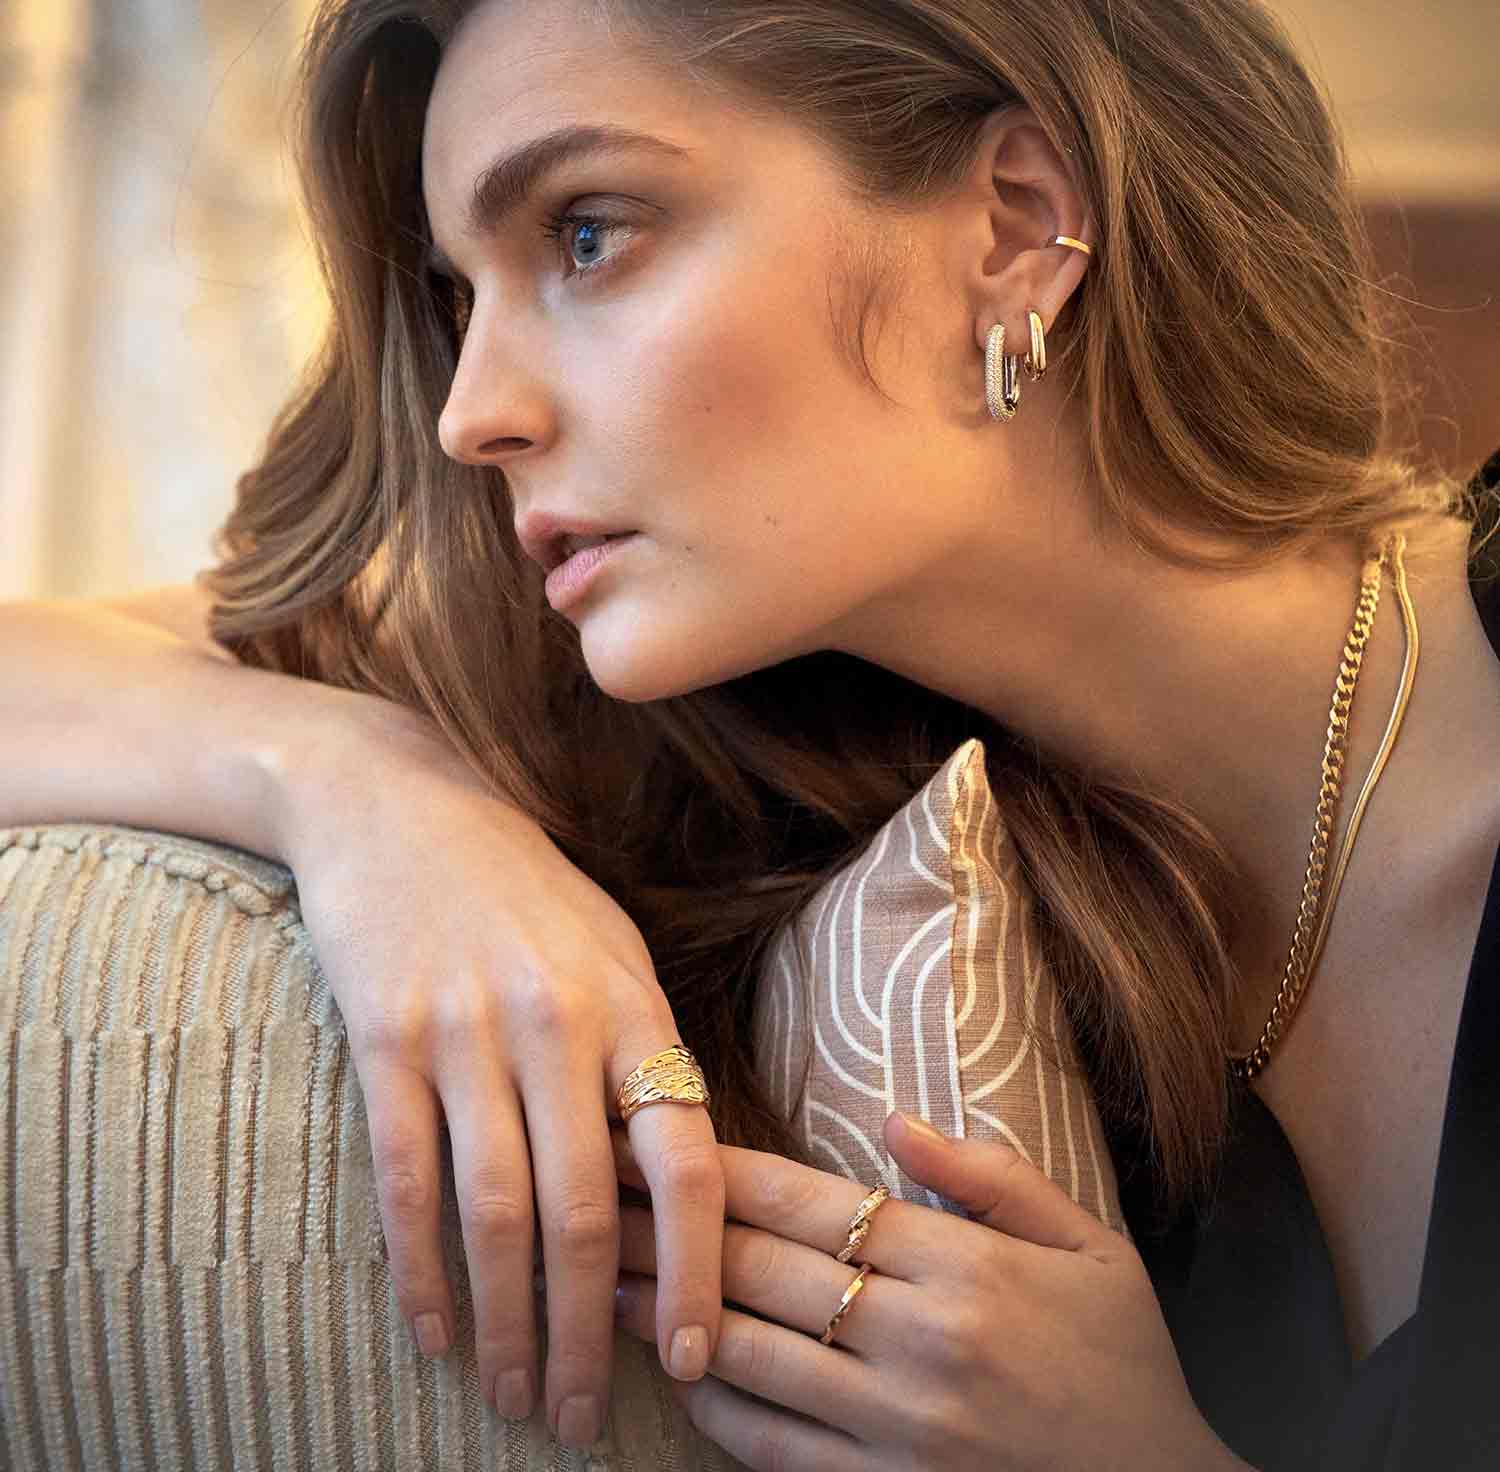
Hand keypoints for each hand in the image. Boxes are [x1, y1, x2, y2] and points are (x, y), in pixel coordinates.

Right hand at [274, 696, 725, 1446]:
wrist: (398, 803)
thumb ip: (644, 1051)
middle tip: (576, 1417)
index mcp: (633, 1006)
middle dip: (588, 1334)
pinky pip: (406, 1179)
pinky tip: (433, 1330)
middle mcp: (558, 1025)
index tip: (695, 1359)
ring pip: (496, 1213)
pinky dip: (421, 1269)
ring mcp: (467, 1033)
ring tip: (510, 1394)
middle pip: (586, 1215)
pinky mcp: (384, 1039)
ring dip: (506, 1322)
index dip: (697, 1270)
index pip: (687, 1162)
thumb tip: (673, 1176)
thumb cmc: (524, 886)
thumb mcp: (611, 946)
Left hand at [611, 1112, 1251, 1470]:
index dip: (722, 1170)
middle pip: (764, 1270)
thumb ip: (994, 1176)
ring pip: (752, 1355)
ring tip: (606, 1281)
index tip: (656, 1139)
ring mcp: (897, 1425)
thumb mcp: (1093, 1246)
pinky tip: (675, 1377)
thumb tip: (896, 1120)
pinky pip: (775, 1450)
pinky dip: (717, 1412)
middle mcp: (919, 1338)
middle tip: (600, 1196)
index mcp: (963, 1263)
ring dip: (670, 1315)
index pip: (811, 1201)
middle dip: (672, 1227)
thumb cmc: (1126, 1364)